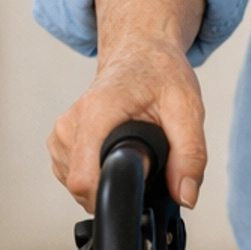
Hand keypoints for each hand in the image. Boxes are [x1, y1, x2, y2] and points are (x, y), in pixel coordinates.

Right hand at [48, 0, 207, 211]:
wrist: (140, 53)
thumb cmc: (160, 73)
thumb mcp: (187, 108)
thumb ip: (190, 154)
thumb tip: (186, 196)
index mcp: (96, 112)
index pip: (85, 178)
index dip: (113, 194)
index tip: (139, 192)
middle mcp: (71, 124)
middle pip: (83, 187)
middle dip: (119, 184)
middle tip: (146, 159)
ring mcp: (61, 135)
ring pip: (78, 186)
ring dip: (109, 179)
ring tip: (132, 150)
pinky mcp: (60, 143)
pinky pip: (74, 178)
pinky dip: (98, 174)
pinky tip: (116, 152)